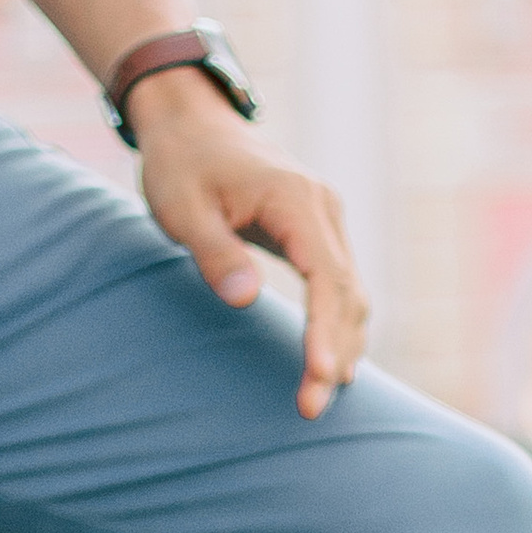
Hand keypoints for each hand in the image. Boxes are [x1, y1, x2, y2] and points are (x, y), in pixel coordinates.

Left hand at [128, 68, 368, 420]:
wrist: (191, 123)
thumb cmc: (180, 165)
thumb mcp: (181, 208)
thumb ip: (214, 252)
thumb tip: (245, 299)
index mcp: (295, 200)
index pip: (326, 276)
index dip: (325, 331)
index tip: (320, 376)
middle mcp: (323, 208)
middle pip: (346, 293)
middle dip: (333, 353)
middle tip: (309, 408)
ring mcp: (325, 219)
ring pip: (351, 294)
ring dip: (340, 346)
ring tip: (317, 398)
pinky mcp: (317, 232)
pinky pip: (339, 285)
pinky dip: (337, 326)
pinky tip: (328, 364)